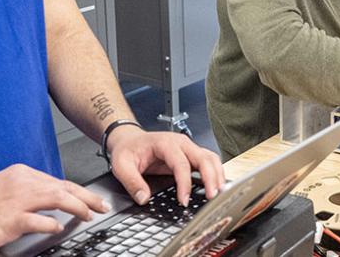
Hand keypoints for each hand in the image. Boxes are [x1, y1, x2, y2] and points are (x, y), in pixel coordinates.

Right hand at [0, 164, 109, 252]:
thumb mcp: (4, 191)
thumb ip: (27, 193)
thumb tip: (52, 204)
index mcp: (21, 175)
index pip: (58, 181)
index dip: (79, 192)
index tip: (93, 200)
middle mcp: (21, 182)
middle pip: (62, 187)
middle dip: (86, 198)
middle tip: (102, 206)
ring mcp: (15, 199)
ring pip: (55, 198)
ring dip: (76, 207)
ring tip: (88, 215)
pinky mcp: (7, 217)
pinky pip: (35, 219)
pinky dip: (50, 223)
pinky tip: (59, 227)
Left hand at [106, 125, 224, 207]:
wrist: (130, 140)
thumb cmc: (128, 149)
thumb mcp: (121, 165)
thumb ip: (132, 182)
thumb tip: (144, 198)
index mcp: (165, 143)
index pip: (181, 163)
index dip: (185, 183)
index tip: (184, 200)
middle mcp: (181, 143)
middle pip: (204, 158)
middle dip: (210, 178)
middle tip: (212, 197)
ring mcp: (188, 148)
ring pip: (210, 158)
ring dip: (217, 175)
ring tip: (218, 194)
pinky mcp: (191, 155)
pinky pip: (208, 162)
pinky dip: (215, 174)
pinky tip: (215, 187)